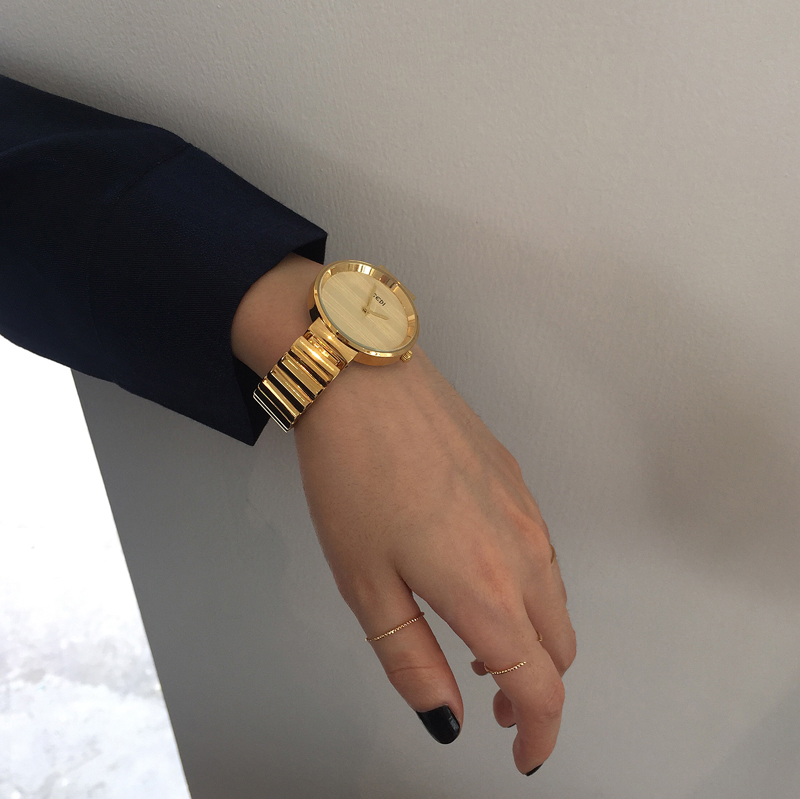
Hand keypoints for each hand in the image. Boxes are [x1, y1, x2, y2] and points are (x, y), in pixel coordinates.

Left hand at [232, 252, 575, 775]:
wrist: (363, 381)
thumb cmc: (353, 477)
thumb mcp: (366, 585)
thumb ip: (413, 662)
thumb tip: (448, 720)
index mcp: (486, 588)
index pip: (541, 684)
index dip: (540, 732)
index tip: (524, 755)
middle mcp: (523, 551)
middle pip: (561, 646)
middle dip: (537, 688)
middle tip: (495, 704)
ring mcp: (526, 511)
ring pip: (555, 599)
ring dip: (532, 638)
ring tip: (480, 644)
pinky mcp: (516, 481)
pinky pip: (542, 553)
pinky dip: (528, 589)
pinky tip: (483, 578)